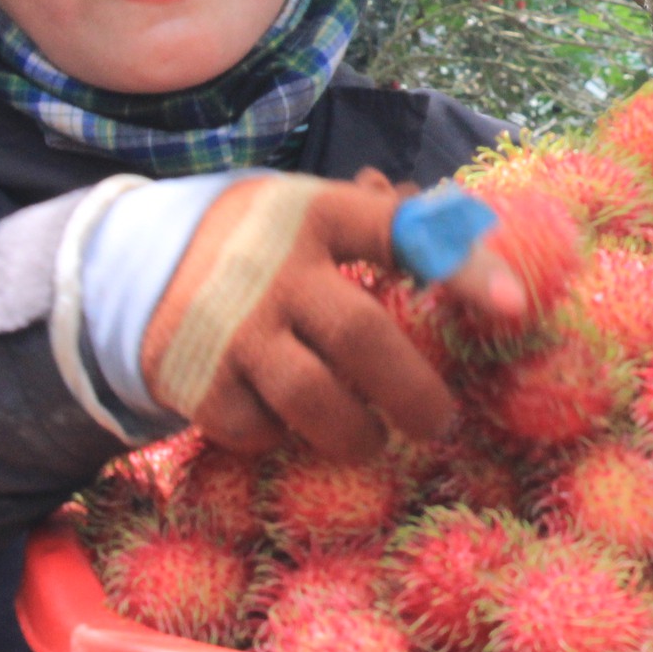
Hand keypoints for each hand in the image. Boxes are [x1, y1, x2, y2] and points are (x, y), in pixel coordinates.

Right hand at [138, 169, 525, 458]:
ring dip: (355, 432)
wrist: (137, 263)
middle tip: (439, 424)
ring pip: (311, 398)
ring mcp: (234, 329)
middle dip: (412, 392)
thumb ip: (388, 224)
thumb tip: (472, 227)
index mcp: (319, 217)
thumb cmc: (264, 243)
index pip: (401, 235)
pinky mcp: (197, 381)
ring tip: (370, 439)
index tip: (514, 304)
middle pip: (361, 336)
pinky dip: (281, 437)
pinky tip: (288, 423)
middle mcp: (276, 271)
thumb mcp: (316, 213)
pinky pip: (257, 429)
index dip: (460, 268)